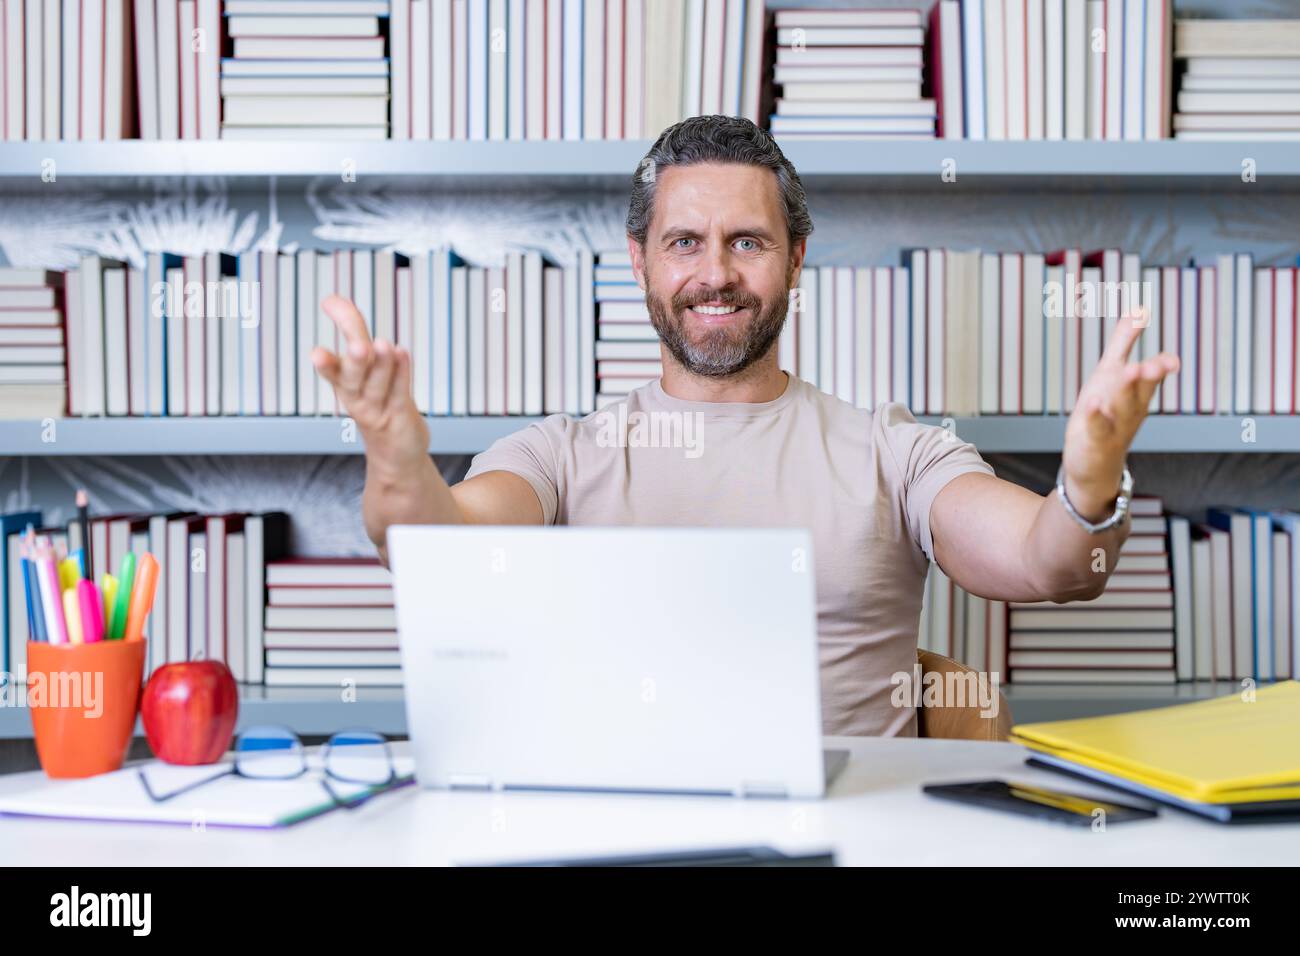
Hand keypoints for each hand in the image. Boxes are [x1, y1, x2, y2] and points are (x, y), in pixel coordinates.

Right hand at [310, 295, 428, 462]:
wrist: (396, 453)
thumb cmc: (377, 403)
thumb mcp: (362, 370)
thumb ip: (352, 335)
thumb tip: (333, 299)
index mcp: (343, 385)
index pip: (331, 369)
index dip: (326, 359)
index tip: (317, 349)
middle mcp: (356, 397)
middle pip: (352, 378)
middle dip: (353, 362)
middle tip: (358, 346)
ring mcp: (377, 408)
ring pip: (377, 386)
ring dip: (380, 365)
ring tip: (383, 345)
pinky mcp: (399, 415)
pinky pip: (399, 393)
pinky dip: (401, 374)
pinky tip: (401, 353)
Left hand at [1062, 308, 1179, 519]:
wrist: (1094, 466)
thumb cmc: (1106, 414)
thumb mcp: (1112, 374)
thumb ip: (1124, 342)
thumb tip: (1139, 309)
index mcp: (1137, 393)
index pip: (1154, 377)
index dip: (1162, 367)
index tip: (1171, 361)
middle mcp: (1130, 410)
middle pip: (1141, 391)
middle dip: (1148, 377)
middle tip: (1152, 364)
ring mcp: (1113, 428)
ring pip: (1122, 409)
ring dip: (1126, 392)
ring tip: (1130, 372)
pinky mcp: (1094, 442)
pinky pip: (1097, 429)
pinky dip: (1096, 417)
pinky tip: (1092, 402)